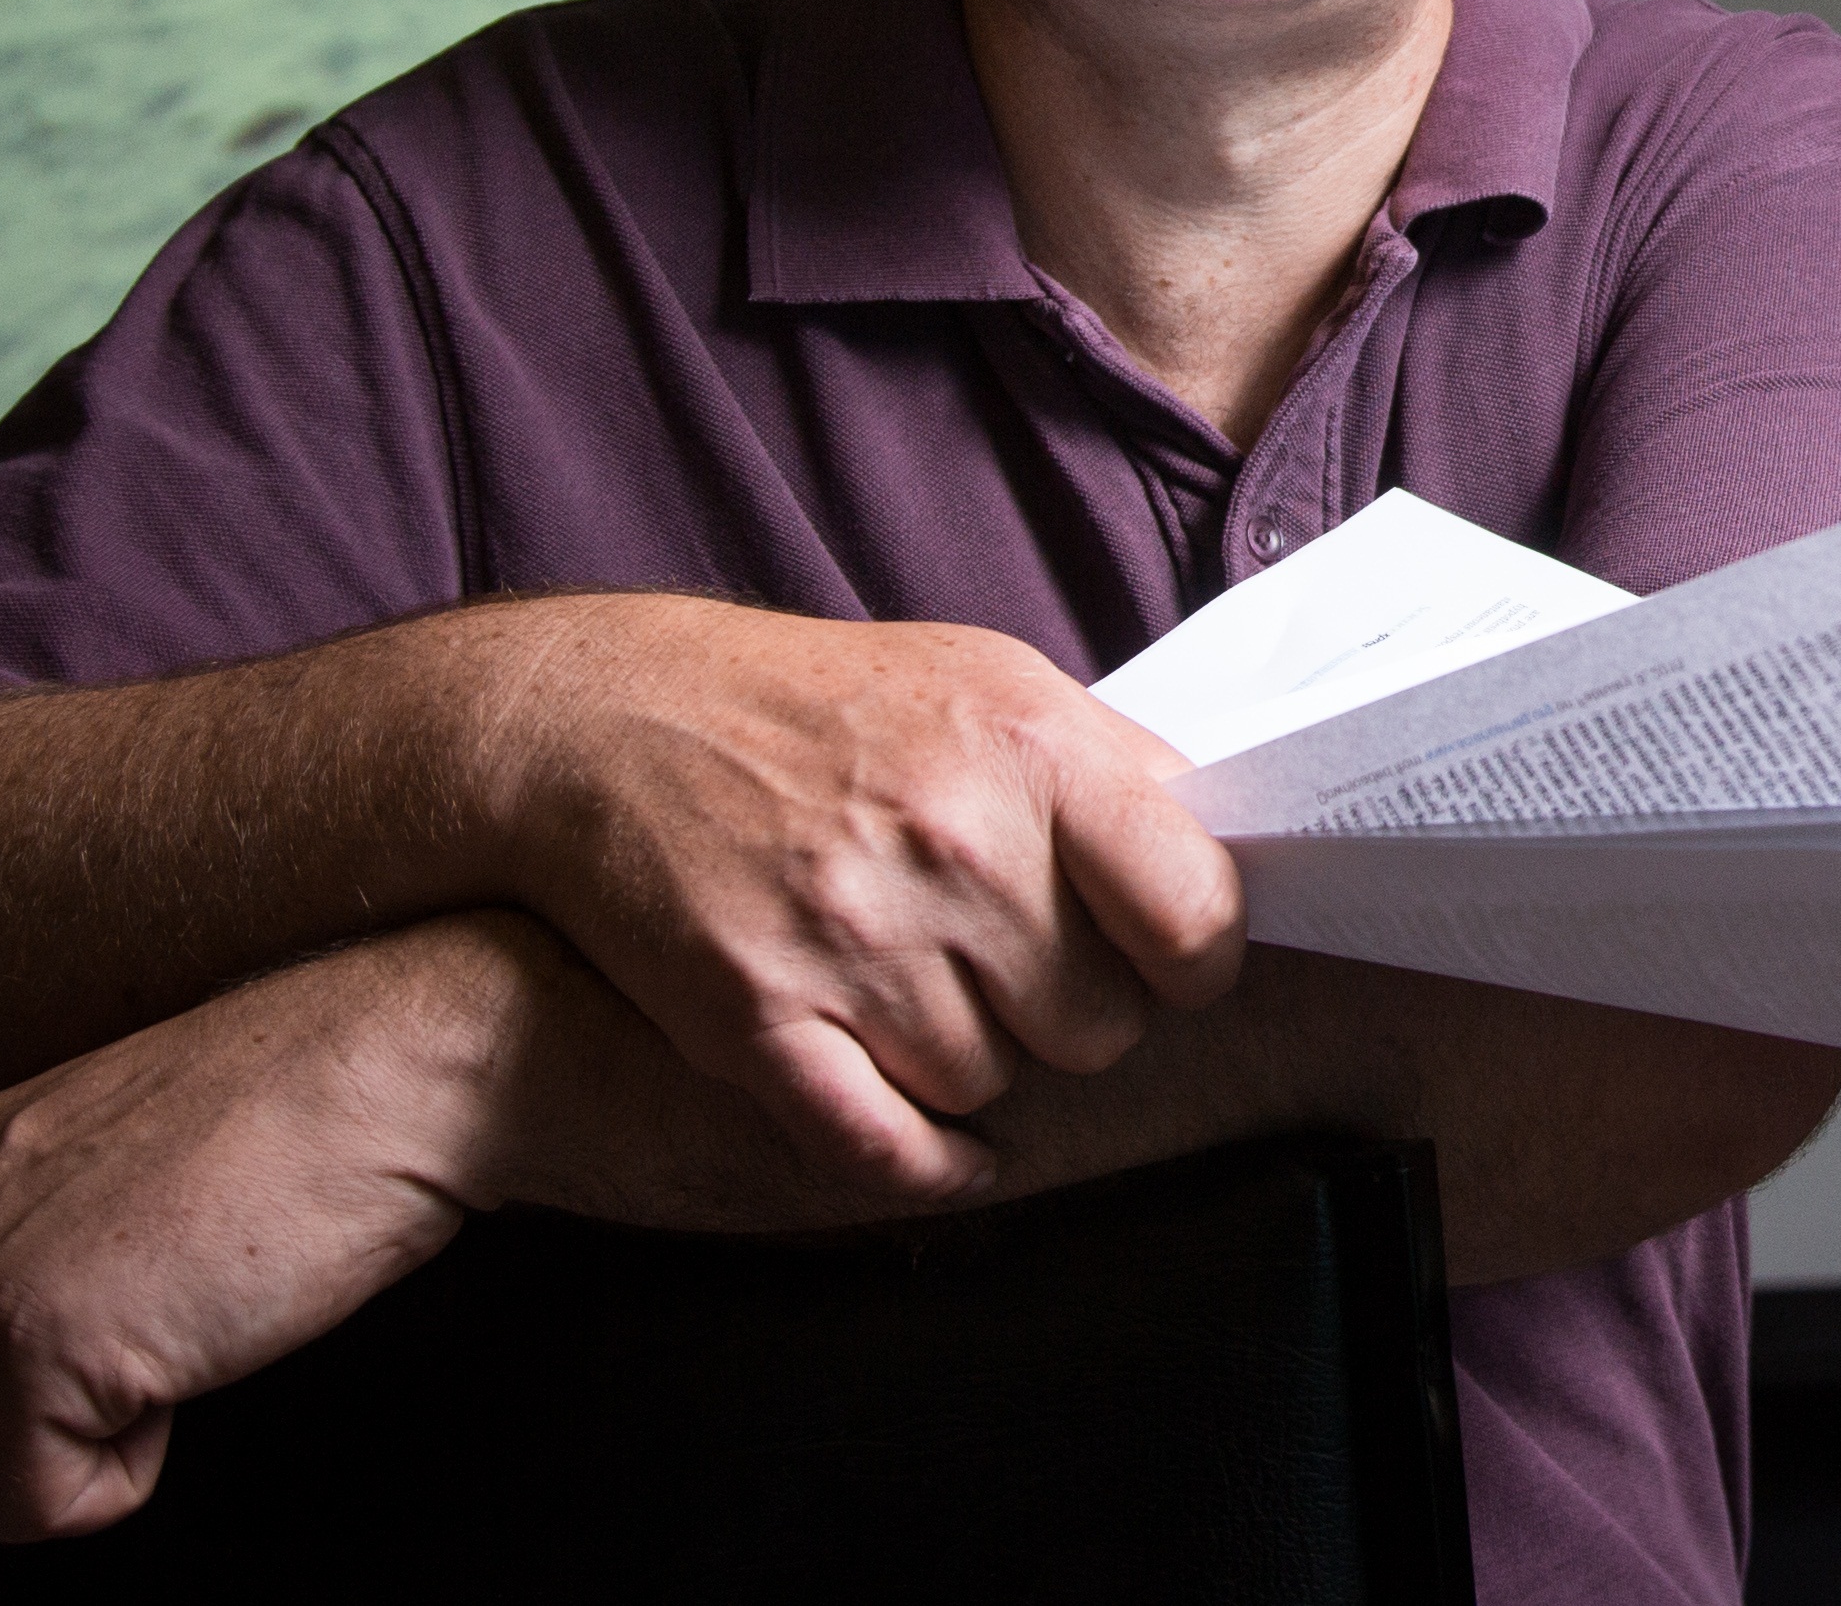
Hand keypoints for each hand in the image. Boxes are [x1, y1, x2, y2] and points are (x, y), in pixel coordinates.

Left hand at [0, 918, 553, 1593]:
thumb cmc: (280, 1115)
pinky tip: (180, 1381)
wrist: (379, 1075)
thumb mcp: (85, 1167)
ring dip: (70, 1461)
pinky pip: (41, 1504)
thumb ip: (2, 1251)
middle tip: (19, 1513)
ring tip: (162, 1365)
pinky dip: (119, 1481)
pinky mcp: (38, 1347)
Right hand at [478, 602, 1245, 1188]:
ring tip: (921, 984)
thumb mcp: (986, 681)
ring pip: (993, 1087)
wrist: (616, 724)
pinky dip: (923, 1160)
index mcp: (1028, 752)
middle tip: (1016, 965)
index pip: (1195, 913)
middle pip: (1098, 1027)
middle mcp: (950, 846)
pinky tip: (929, 1131)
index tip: (1173, 961)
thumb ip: (1108, 768)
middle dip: (1071, 1011)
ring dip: (972, 1056)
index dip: (1198, 959)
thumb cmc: (822, 704)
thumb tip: (1224, 854)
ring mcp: (850, 940)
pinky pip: (892, 1153)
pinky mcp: (758, 1022)